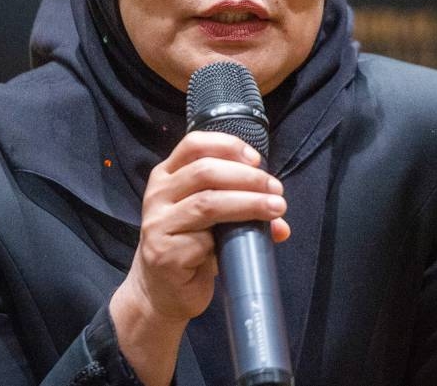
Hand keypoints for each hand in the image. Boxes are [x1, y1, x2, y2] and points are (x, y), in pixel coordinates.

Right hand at [109, 131, 289, 385]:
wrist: (159, 291)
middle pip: (205, 171)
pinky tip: (242, 245)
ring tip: (275, 209)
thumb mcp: (210, 219)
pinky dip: (229, 240)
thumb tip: (279, 218)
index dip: (228, 146)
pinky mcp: (165, 254)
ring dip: (248, 203)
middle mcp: (157, 195)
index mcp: (167, 176)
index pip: (193, 144)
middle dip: (247, 177)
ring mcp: (158, 224)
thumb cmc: (189, 246)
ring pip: (208, 202)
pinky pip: (203, 241)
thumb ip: (238, 207)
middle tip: (276, 190)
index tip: (257, 160)